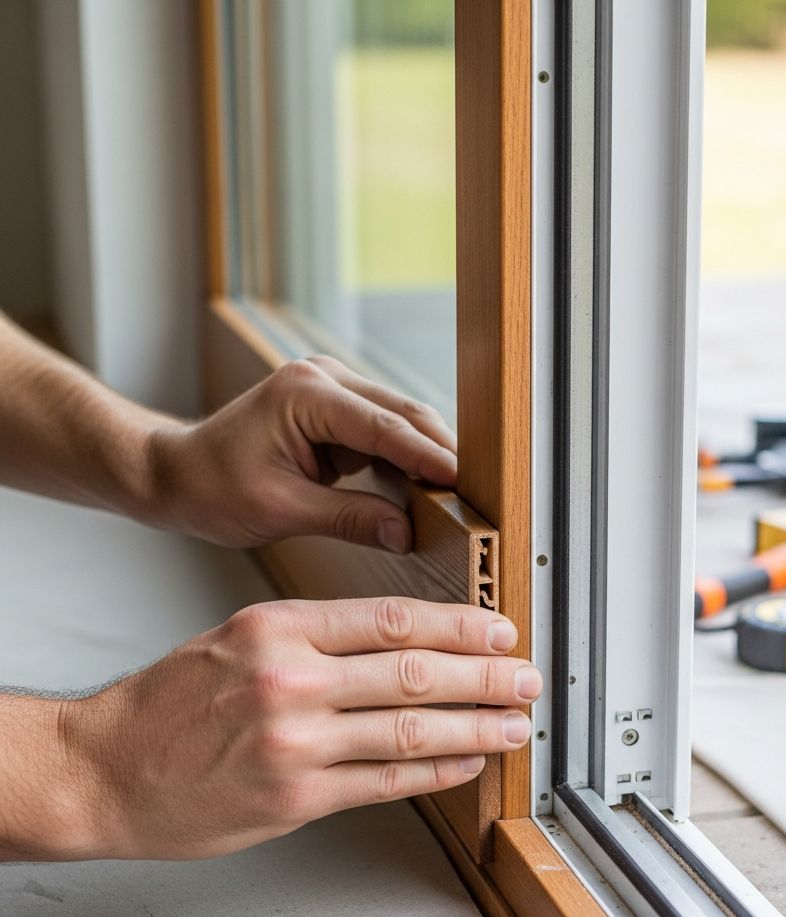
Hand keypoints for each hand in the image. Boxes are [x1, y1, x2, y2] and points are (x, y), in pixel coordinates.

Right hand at [59, 598, 539, 859]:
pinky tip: (466, 762)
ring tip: (513, 725)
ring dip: (476, 727)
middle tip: (525, 676)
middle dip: (485, 676)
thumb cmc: (171, 701)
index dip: (458, 626)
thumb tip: (400, 643)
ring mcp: (296, 741)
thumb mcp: (239, 637)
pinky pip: (385, 780)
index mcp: (280, 628)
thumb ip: (317, 638)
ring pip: (411, 728)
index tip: (498, 631)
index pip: (393, 619)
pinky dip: (436, 769)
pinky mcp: (295, 797)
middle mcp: (292, 679)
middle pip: (416, 671)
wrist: (105, 767)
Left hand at [149, 356, 456, 549]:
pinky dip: (405, 457)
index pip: (384, 426)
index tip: (463, 482)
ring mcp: (330, 388)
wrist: (176, 472)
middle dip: (439, 453)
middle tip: (474, 493)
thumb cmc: (212, 487)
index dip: (428, 456)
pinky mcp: (335, 408)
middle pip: (402, 414)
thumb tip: (405, 532)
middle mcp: (322, 379)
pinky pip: (383, 431)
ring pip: (399, 420)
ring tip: (458, 494)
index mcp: (304, 395)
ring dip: (426, 455)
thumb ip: (348, 518)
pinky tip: (425, 486)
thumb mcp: (280, 510)